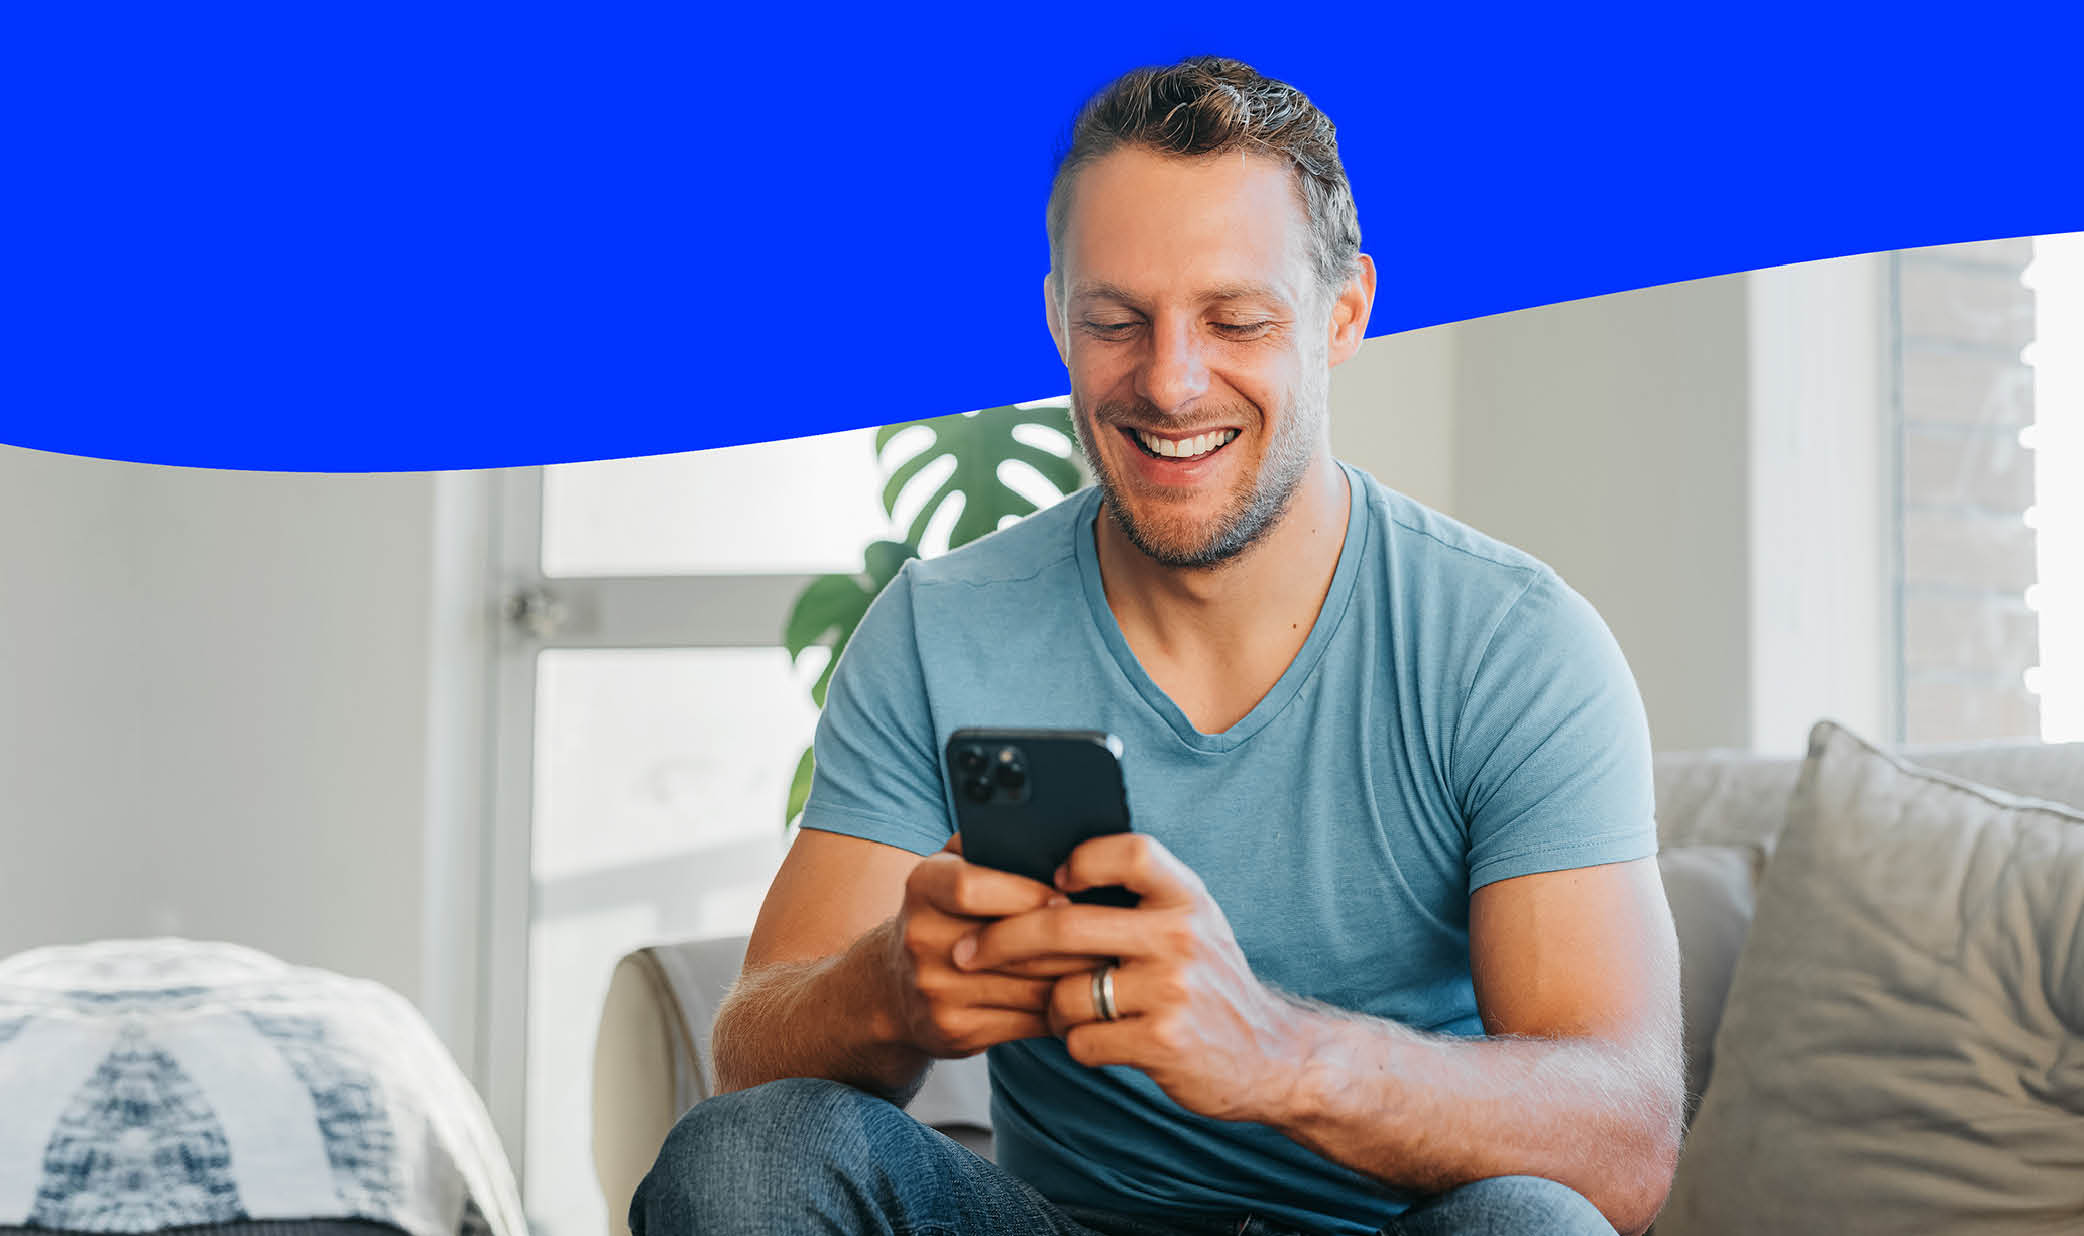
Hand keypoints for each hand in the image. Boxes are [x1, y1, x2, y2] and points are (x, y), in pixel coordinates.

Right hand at [883, 836, 1097, 1057]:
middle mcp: (922, 938)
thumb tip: (1057, 832)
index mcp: (923, 886)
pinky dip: (1062, 1010)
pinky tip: (1083, 996)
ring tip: (1109, 963)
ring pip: (1029, 986)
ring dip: (1077, 977)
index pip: (970, 887)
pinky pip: (1026, 1022)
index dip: (1027, 894)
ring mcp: (935, 989)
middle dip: (1069, 941)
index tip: (1066, 897)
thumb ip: (991, 844)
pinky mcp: (955, 1030)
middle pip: (1013, 944)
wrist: (895, 988)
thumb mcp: (952, 867)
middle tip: (1110, 934)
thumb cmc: (946, 914)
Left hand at [951, 833, 1304, 1121]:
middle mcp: (1181, 936)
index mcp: (1186, 896)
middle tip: (965, 951)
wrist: (1271, 1056)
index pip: (1129, 851)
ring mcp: (1172, 991)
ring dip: (1048, 1007)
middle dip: (1000, 941)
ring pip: (1065, 993)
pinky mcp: (1162, 1043)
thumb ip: (1139, 897)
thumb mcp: (1193, 923)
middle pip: (1062, 926)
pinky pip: (1081, 1041)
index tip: (1049, 879)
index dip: (1081, 859)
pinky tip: (1098, 1041)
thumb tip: (1044, 875)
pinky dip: (1077, 1044)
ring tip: (1065, 1010)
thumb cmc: (1211, 982)